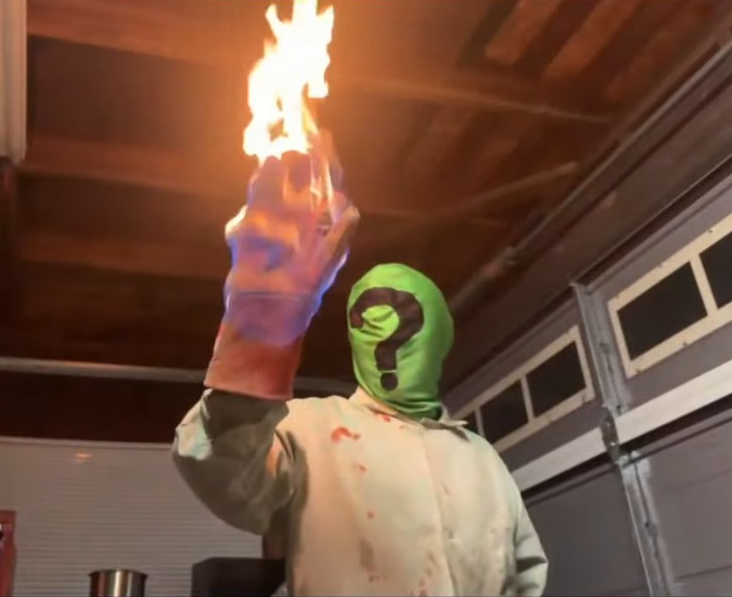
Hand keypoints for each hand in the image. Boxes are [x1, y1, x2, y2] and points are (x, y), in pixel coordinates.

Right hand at [222, 134, 358, 345]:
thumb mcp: (324, 267)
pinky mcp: (243, 238)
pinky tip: (263, 233)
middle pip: (291, 178)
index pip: (322, 183)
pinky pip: (246, 223)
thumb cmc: (301, 294)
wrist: (267, 320)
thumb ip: (337, 240)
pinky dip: (255, 225)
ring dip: (270, 177)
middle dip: (292, 158)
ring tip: (275, 159)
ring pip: (265, 191)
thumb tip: (352, 211)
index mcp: (316, 219)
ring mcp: (266, 223)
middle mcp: (292, 216)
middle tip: (295, 139)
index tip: (322, 136)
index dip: (322, 160)